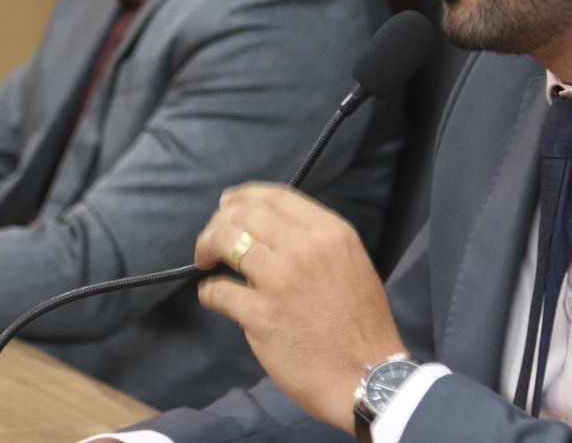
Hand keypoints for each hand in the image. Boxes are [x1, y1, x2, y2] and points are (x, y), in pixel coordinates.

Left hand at [195, 184, 406, 433]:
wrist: (367, 375)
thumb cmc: (362, 324)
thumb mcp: (351, 262)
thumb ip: (316, 241)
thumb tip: (271, 227)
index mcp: (331, 232)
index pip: (276, 196)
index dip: (244, 196)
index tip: (228, 204)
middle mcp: (305, 248)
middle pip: (244, 214)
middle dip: (219, 222)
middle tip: (212, 239)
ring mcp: (281, 281)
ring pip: (225, 241)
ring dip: (206, 248)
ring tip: (205, 260)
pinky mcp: (261, 315)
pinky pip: (217, 291)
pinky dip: (208, 292)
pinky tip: (213, 297)